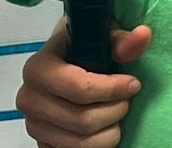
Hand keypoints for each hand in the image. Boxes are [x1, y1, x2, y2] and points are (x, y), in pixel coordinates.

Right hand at [17, 18, 152, 147]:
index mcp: (38, 68)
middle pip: (82, 120)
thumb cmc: (84, 45)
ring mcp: (33, 125)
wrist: (65, 58)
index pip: (79, 88)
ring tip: (118, 111)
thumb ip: (121, 40)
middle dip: (115, 110)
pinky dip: (98, 144)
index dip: (112, 89)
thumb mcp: (102, 34)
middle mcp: (29, 98)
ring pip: (81, 143)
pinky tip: (106, 126)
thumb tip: (142, 36)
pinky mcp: (42, 143)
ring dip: (110, 130)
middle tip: (127, 98)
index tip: (133, 83)